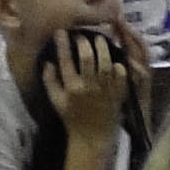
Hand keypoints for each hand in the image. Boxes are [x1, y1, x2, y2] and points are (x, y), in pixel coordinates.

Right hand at [39, 26, 129, 140]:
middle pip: (87, 58)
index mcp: (72, 88)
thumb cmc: (72, 119)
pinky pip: (121, 77)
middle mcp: (89, 87)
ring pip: (106, 63)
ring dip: (103, 48)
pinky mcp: (118, 95)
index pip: (66, 60)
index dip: (63, 44)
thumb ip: (49, 81)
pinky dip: (119, 67)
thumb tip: (48, 62)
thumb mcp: (55, 101)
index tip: (62, 32)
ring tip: (101, 39)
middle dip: (84, 42)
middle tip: (83, 35)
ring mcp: (105, 90)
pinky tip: (115, 60)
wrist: (92, 137)